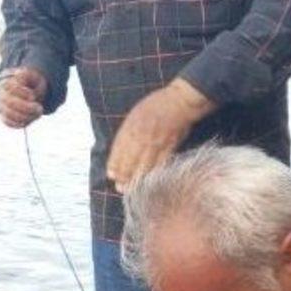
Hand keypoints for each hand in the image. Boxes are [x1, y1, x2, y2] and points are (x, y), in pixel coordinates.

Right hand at [0, 67, 47, 128]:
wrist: (28, 91)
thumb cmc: (31, 83)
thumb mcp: (33, 76)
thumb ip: (28, 74)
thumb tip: (19, 76)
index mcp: (5, 80)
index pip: (9, 86)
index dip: (21, 93)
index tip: (33, 96)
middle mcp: (0, 93)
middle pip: (8, 102)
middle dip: (26, 107)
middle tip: (40, 108)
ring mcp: (1, 106)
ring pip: (9, 114)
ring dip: (26, 116)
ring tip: (38, 113)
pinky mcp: (4, 117)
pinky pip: (9, 123)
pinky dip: (21, 123)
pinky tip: (32, 118)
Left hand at [106, 78, 215, 192]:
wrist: (179, 101)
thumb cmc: (157, 105)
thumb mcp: (136, 113)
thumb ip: (128, 131)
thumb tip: (120, 150)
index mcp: (132, 126)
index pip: (119, 149)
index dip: (114, 164)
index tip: (111, 175)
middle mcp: (141, 136)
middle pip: (129, 160)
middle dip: (123, 176)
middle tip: (120, 188)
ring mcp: (156, 143)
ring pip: (143, 165)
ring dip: (136, 179)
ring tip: (130, 189)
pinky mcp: (169, 147)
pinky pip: (159, 164)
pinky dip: (153, 174)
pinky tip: (148, 182)